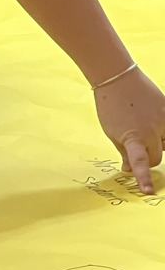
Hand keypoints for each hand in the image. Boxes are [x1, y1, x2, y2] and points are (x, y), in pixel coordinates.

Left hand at [94, 67, 164, 193]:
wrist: (117, 78)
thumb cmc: (110, 106)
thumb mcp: (112, 132)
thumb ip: (123, 152)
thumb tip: (128, 170)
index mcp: (133, 138)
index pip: (140, 163)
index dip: (144, 178)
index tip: (147, 192)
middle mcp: (151, 132)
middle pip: (156, 157)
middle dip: (147, 158)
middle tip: (136, 149)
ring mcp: (163, 121)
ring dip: (159, 144)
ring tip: (144, 130)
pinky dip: (164, 133)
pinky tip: (156, 127)